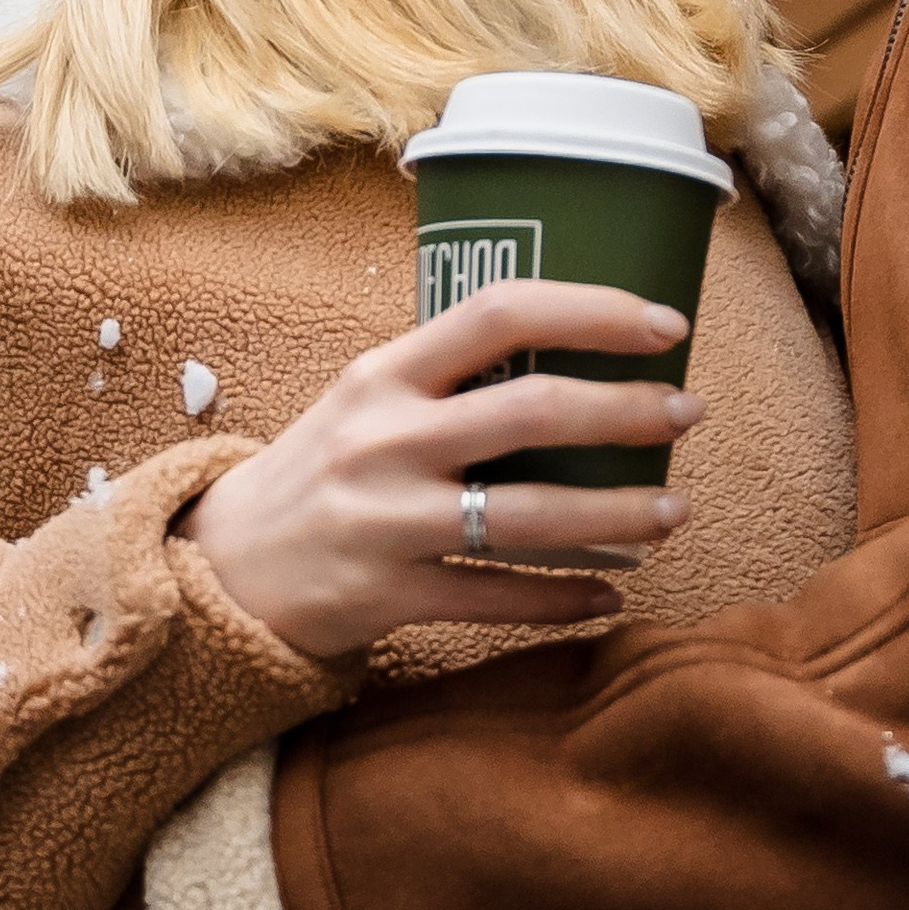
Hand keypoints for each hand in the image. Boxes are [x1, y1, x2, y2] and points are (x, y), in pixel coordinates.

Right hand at [179, 279, 701, 661]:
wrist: (220, 566)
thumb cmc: (324, 470)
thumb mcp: (367, 400)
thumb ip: (451, 377)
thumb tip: (581, 358)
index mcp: (384, 374)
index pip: (498, 313)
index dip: (591, 311)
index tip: (664, 325)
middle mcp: (385, 439)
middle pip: (530, 412)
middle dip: (627, 412)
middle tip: (688, 413)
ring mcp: (386, 520)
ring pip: (527, 517)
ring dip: (616, 515)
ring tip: (673, 513)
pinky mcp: (388, 595)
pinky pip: (498, 598)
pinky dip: (565, 597)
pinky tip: (611, 591)